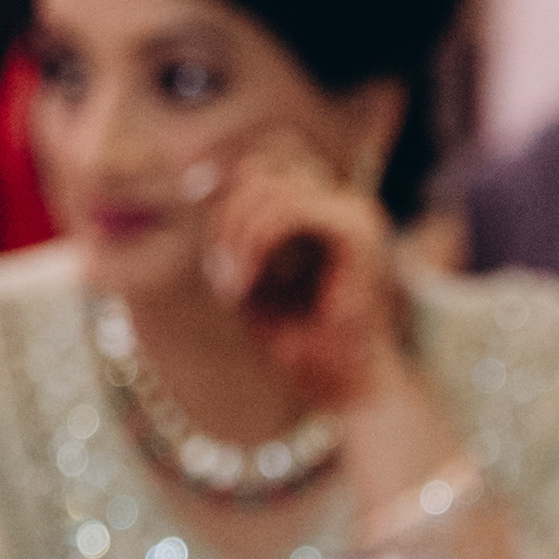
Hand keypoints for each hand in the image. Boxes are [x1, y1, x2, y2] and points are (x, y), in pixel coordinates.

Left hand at [195, 145, 406, 400]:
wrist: (348, 387)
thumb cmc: (304, 344)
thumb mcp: (253, 280)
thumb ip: (235, 234)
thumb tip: (202, 183)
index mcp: (328, 212)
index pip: (262, 171)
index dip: (224, 194)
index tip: (208, 246)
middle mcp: (345, 204)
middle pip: (261, 172)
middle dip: (226, 221)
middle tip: (223, 279)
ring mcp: (355, 214)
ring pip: (270, 187)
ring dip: (237, 237)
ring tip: (234, 287)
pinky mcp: (356, 231)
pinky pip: (289, 211)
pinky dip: (256, 243)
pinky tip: (248, 284)